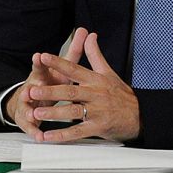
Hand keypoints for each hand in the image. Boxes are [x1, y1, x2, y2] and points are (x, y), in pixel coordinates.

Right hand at [4, 27, 87, 138]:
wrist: (28, 101)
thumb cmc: (49, 82)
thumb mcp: (61, 67)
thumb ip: (73, 51)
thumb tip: (85, 31)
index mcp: (43, 75)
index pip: (40, 66)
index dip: (40, 62)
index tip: (39, 56)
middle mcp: (34, 88)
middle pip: (34, 87)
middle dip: (35, 88)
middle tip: (32, 89)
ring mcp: (29, 104)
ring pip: (30, 107)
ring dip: (31, 111)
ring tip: (34, 115)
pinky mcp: (28, 120)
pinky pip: (31, 127)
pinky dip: (35, 132)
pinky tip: (39, 136)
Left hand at [21, 30, 140, 142]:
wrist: (140, 116)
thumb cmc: (121, 94)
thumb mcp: (108, 72)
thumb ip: (95, 54)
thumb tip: (90, 35)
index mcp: (95, 80)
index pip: (74, 69)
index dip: (58, 63)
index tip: (43, 57)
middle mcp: (95, 94)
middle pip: (70, 91)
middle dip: (50, 91)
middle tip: (33, 90)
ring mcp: (97, 111)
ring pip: (72, 111)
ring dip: (54, 112)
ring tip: (37, 112)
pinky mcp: (98, 127)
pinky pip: (78, 131)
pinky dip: (63, 135)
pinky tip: (49, 136)